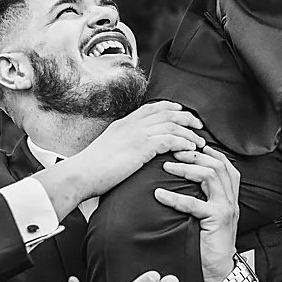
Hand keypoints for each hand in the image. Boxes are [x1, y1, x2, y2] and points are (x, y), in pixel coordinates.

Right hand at [41, 101, 203, 210]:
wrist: (81, 174)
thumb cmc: (91, 169)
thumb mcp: (108, 149)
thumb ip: (122, 144)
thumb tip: (131, 150)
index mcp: (124, 123)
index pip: (152, 107)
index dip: (171, 107)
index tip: (182, 113)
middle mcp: (132, 124)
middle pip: (166, 112)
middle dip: (186, 117)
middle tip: (198, 126)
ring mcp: (137, 134)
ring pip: (172, 124)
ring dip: (189, 132)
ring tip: (200, 142)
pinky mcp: (141, 146)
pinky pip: (170, 139)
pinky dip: (183, 143)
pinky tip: (190, 149)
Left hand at [153, 148, 240, 281]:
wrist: (220, 272)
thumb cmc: (209, 246)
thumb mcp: (207, 217)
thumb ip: (201, 199)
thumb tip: (178, 185)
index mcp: (229, 196)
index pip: (224, 164)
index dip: (207, 151)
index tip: (187, 145)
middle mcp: (230, 199)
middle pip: (217, 164)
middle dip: (194, 154)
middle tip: (173, 152)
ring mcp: (226, 208)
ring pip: (210, 175)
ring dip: (187, 167)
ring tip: (168, 166)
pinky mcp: (217, 219)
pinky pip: (195, 203)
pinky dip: (175, 197)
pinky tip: (160, 195)